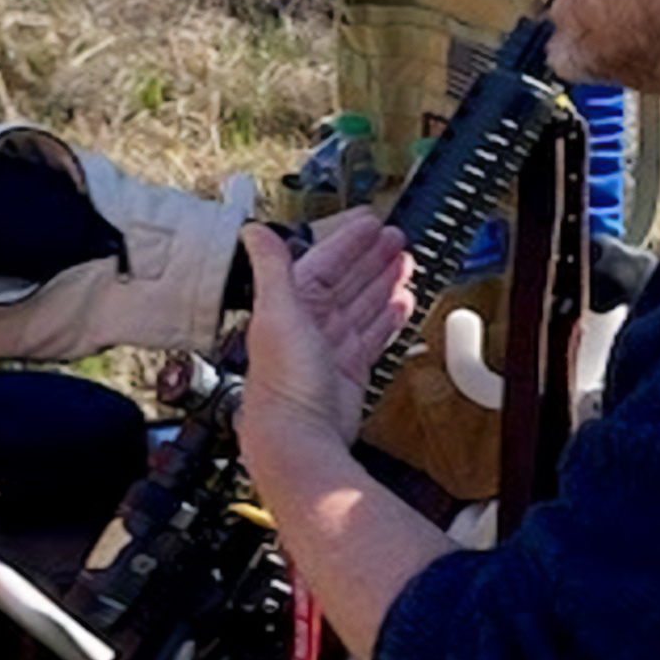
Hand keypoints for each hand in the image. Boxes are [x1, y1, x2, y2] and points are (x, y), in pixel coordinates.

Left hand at [240, 209, 413, 442]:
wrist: (298, 436)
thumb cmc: (283, 380)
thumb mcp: (277, 311)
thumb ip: (271, 268)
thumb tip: (253, 230)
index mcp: (290, 303)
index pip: (324, 262)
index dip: (348, 242)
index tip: (371, 223)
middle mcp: (310, 323)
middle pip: (347, 281)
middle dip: (371, 258)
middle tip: (397, 238)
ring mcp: (331, 346)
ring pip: (363, 305)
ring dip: (384, 283)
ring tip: (406, 263)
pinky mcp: (350, 370)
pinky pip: (374, 335)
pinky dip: (389, 318)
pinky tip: (403, 303)